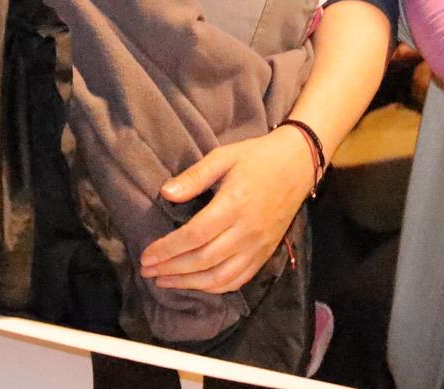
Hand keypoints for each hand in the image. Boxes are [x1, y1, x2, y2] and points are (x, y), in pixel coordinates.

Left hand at [139, 126, 313, 292]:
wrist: (297, 165)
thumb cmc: (256, 158)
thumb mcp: (223, 157)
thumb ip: (194, 176)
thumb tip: (165, 194)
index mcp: (234, 204)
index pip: (195, 235)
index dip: (168, 249)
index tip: (146, 255)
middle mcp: (247, 231)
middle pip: (204, 260)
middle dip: (171, 269)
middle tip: (147, 271)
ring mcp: (258, 246)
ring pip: (220, 277)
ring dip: (189, 283)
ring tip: (164, 281)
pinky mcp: (265, 254)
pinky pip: (238, 280)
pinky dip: (214, 287)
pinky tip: (195, 284)